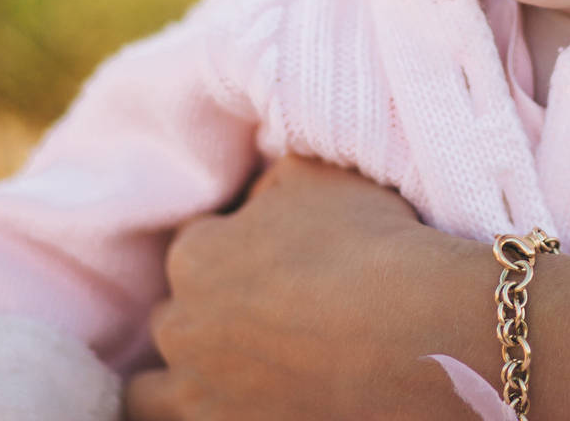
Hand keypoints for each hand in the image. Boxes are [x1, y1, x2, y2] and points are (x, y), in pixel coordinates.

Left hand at [124, 157, 491, 420]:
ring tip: (232, 371)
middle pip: (175, 319)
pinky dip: (213, 412)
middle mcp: (182, 330)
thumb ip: (270, 182)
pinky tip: (246, 400)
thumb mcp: (318, 174)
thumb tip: (256, 201)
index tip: (275, 258)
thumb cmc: (369, 243)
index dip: (234, 247)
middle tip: (265, 313)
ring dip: (184, 379)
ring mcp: (201, 395)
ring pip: (152, 395)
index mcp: (194, 257)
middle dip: (208, 313)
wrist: (417, 331)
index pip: (196, 246)